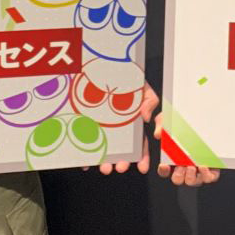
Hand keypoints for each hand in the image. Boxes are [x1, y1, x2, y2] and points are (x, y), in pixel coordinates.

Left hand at [93, 86, 220, 185]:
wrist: (109, 66)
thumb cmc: (129, 80)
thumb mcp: (143, 89)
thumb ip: (149, 101)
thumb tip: (145, 117)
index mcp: (134, 126)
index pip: (141, 146)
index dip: (142, 158)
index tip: (142, 168)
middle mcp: (118, 130)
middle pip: (122, 151)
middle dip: (122, 162)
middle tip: (120, 168)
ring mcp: (102, 128)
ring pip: (104, 148)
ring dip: (105, 161)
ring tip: (105, 168)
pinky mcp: (87, 125)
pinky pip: (85, 141)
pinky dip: (84, 154)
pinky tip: (84, 162)